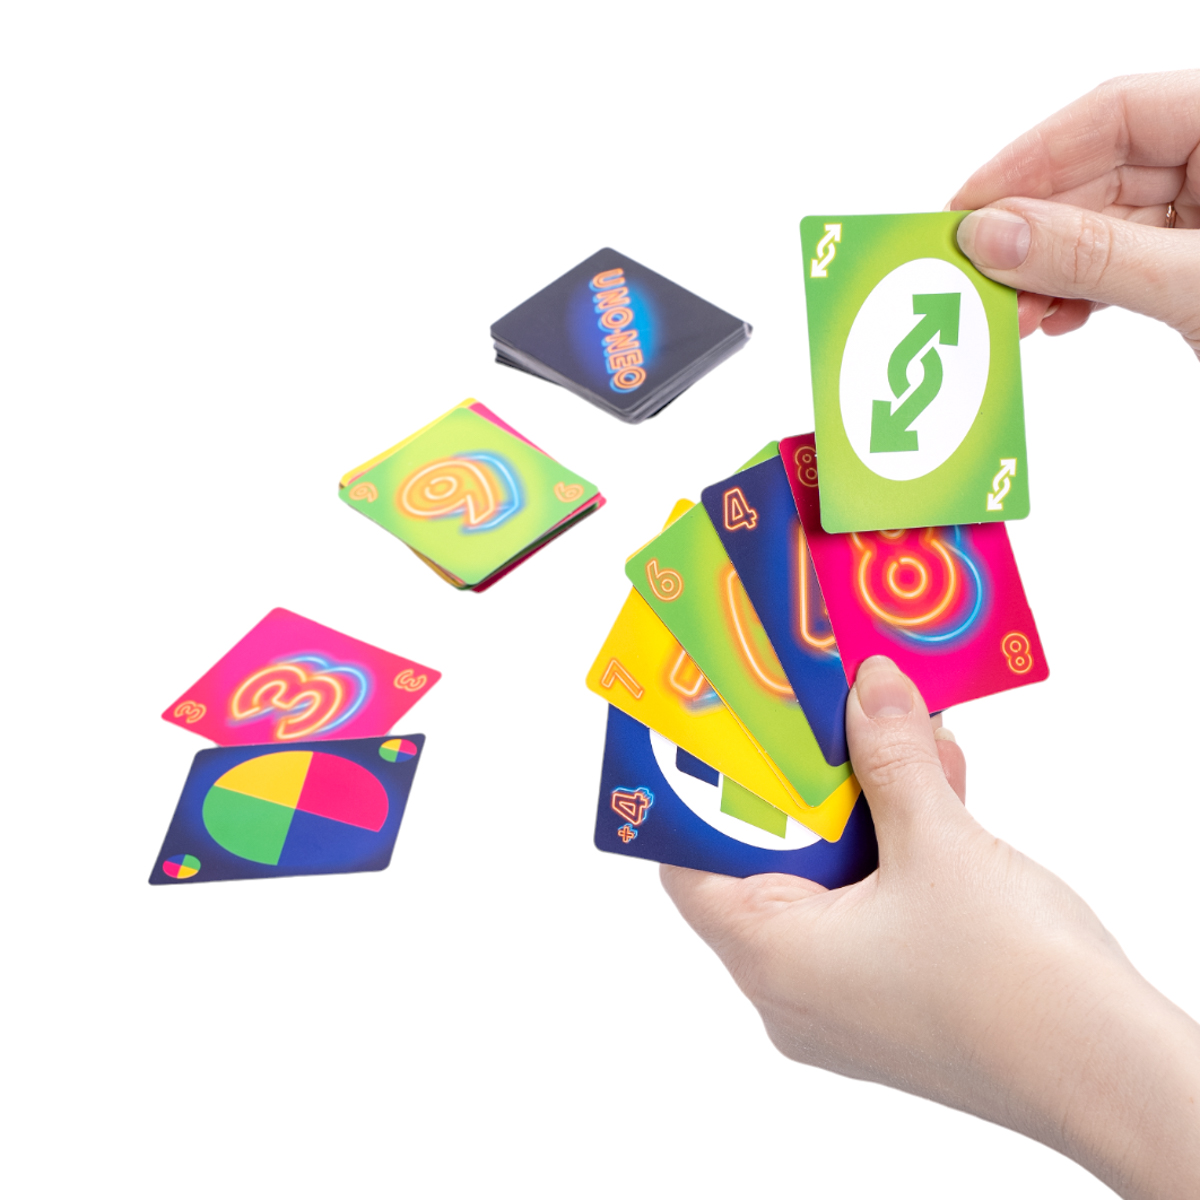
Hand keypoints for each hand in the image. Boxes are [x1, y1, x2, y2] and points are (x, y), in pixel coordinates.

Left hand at [662, 656, 1199, 1198]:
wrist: (1118, 1077)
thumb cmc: (1016, 984)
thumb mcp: (939, 844)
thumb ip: (891, 758)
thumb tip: (869, 688)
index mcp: (773, 958)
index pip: (691, 869)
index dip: (694, 802)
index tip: (712, 739)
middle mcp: (795, 988)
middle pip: (770, 862)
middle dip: (808, 783)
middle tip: (819, 717)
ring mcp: (848, 997)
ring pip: (834, 878)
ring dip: (867, 805)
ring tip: (897, 734)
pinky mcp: (898, 995)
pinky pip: (876, 904)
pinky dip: (898, 847)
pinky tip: (939, 783)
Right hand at [948, 71, 1199, 355]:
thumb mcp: (1192, 282)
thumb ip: (1092, 255)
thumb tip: (995, 236)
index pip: (1116, 114)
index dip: (1031, 159)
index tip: (967, 210)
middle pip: (1101, 173)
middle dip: (1034, 233)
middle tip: (976, 274)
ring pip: (1107, 225)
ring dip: (1050, 272)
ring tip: (1013, 312)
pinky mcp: (1199, 264)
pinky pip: (1128, 262)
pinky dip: (1084, 291)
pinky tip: (1053, 318)